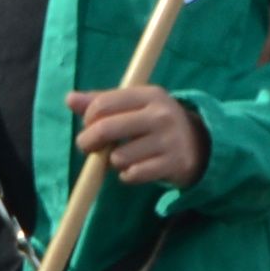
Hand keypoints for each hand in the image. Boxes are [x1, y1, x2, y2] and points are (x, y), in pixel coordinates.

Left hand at [69, 84, 208, 189]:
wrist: (200, 144)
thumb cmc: (155, 123)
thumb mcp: (134, 106)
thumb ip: (101, 101)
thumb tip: (69, 99)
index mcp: (149, 95)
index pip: (102, 104)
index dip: (87, 118)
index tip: (89, 125)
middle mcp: (161, 115)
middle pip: (105, 129)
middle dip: (88, 142)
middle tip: (89, 147)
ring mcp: (169, 140)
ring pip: (118, 157)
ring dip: (113, 161)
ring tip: (124, 156)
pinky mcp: (174, 164)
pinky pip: (133, 175)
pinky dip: (128, 175)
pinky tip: (136, 169)